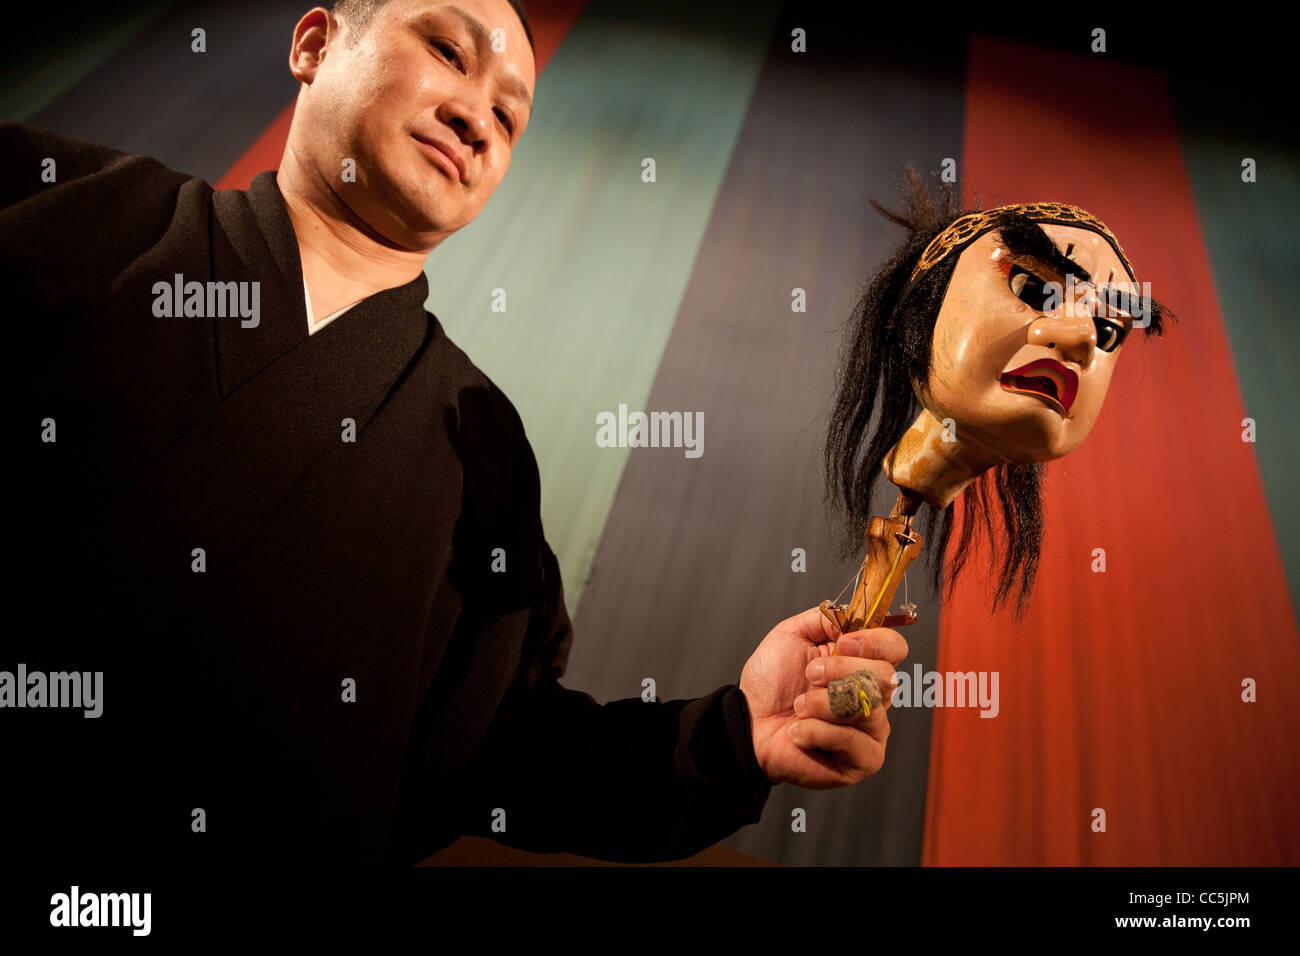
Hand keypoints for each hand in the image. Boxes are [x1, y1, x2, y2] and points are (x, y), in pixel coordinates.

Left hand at [739, 606, 907, 788]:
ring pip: (867, 707)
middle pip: (887, 676)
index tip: (841, 642)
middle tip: (809, 676)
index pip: (895, 648)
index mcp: (862, 663)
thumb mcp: (791, 635)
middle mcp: (875, 695)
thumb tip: (852, 617)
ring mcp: (873, 729)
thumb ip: (824, 618)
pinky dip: (816, 731)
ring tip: (799, 706)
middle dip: (839, 672)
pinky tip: (798, 732)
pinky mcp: (865, 759)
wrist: (749, 722)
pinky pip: (853, 740)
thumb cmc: (771, 684)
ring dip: (821, 702)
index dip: (873, 643)